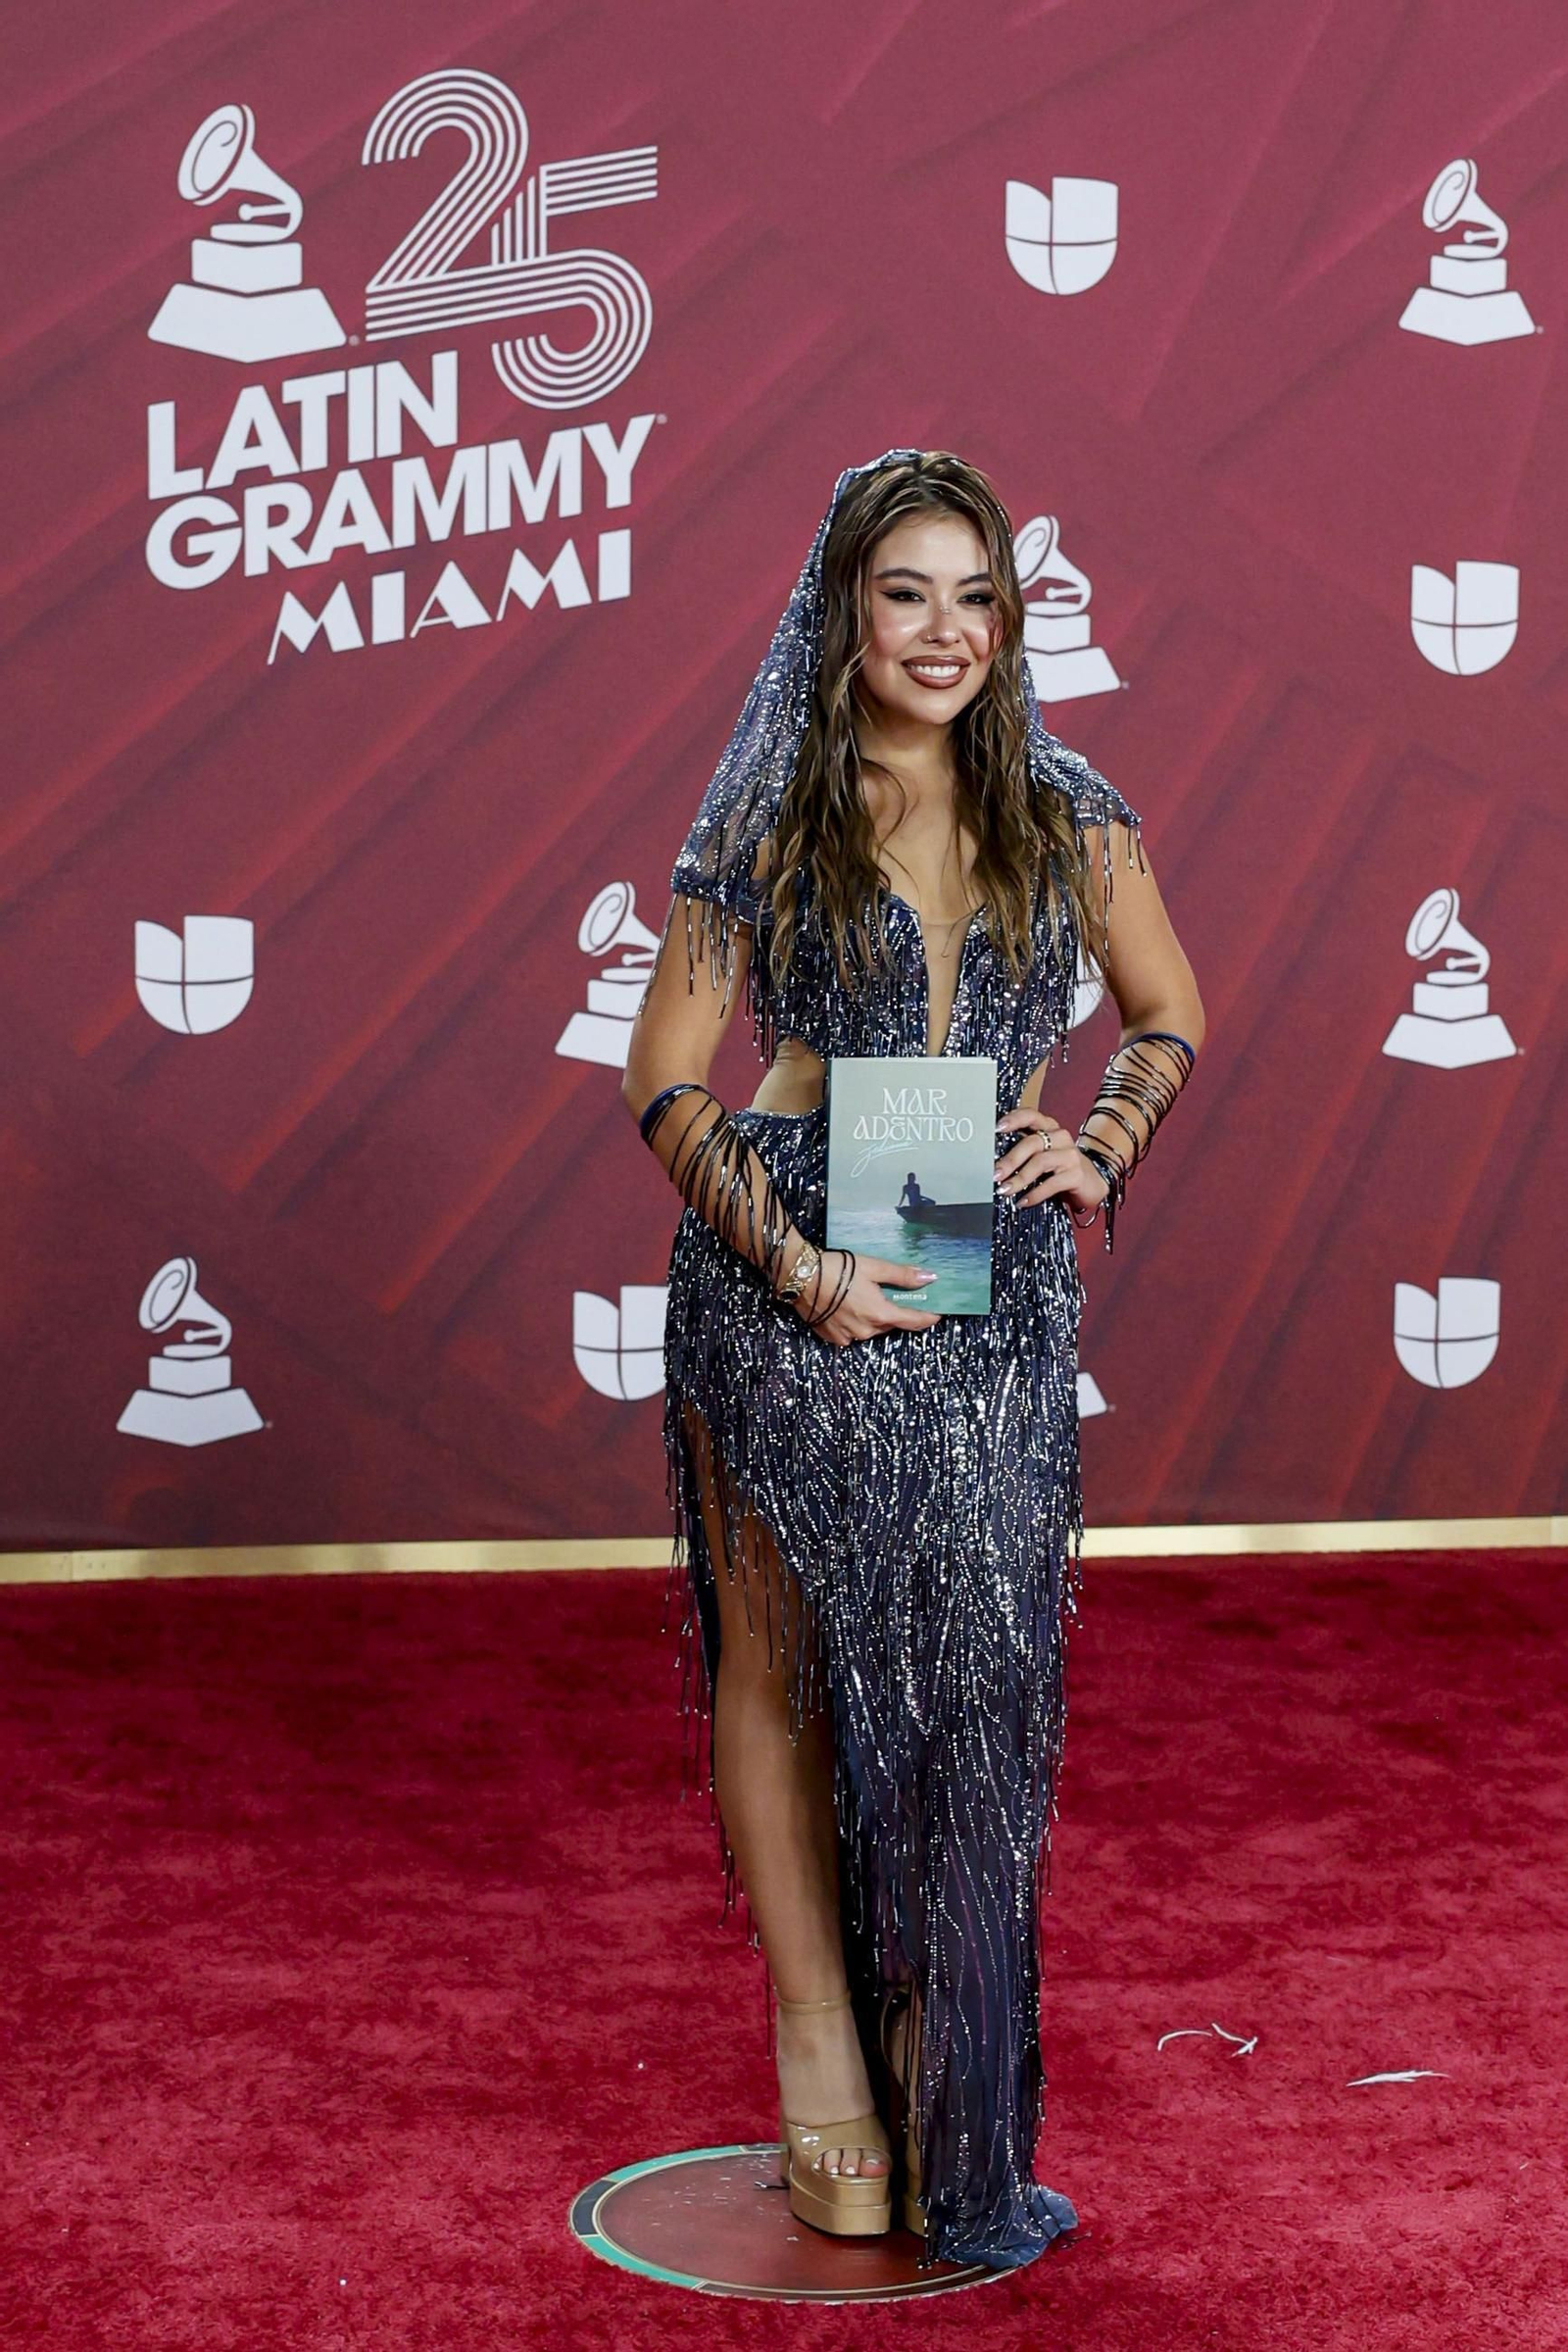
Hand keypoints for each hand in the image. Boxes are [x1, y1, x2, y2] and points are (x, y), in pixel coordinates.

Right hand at [788, 1249, 943, 1347]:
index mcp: (880, 1314)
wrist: (800, 1276)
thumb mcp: (874, 1267)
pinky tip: (849, 1306)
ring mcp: (848, 1337)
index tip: (937, 1314)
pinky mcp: (832, 1338)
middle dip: (896, 1312)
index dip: (928, 1317)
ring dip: (875, 1317)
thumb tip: (929, 1278)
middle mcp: (866, 1331)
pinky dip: (856, 1322)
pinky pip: (853, 1333)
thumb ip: (903, 1276)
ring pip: (872, 1329)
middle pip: (891, 1324)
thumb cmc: (838, 1269)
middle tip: (894, 1296)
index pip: (913, 1321)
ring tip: (866, 1297)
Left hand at [994, 1107, 1111, 1214]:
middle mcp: (1060, 1137)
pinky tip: (1022, 1202)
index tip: (997, 1129)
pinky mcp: (1076, 1175)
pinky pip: (1051, 1184)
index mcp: (1049, 1127)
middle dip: (1010, 1160)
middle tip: (994, 1174)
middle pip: (1032, 1143)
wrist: (1092, 1182)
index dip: (1014, 1119)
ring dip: (1019, 1179)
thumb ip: (1023, 1152)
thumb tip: (993, 1164)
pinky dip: (1034, 1194)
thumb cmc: (1059, 1168)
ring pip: (1040, 1162)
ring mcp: (1070, 1155)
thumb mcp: (1041, 1154)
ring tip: (1005, 1190)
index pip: (1031, 1115)